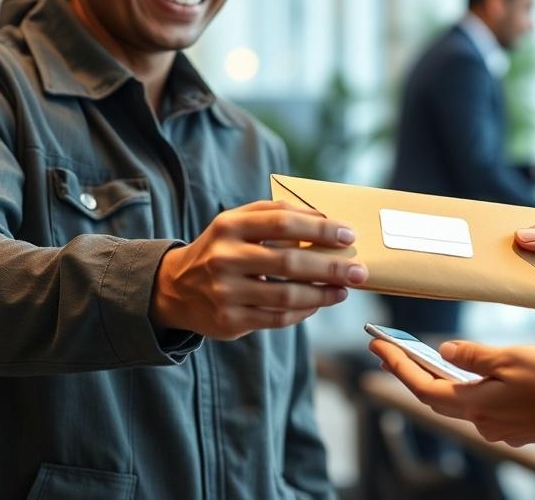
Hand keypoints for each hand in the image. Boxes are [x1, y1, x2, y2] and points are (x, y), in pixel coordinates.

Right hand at [150, 200, 367, 339]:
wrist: (175, 288)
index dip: (320, 228)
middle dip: (331, 267)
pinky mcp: (229, 321)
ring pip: (287, 295)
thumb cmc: (220, 248)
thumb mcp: (236, 222)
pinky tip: (318, 303)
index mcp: (229, 226)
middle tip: (358, 270)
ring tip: (344, 289)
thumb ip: (273, 214)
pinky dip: (304, 311)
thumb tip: (323, 217)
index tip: (348, 235)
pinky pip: (277, 318)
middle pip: (290, 262)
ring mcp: (225, 292)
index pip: (283, 222)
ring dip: (323, 294)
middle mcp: (225, 258)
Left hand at [370, 339, 534, 446]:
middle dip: (409, 371)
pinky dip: (467, 387)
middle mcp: (480, 420)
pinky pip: (481, 405)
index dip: (397, 366)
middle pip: (435, 395)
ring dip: (438, 380)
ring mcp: (497, 426)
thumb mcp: (508, 357)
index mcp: (473, 403)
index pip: (422, 386)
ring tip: (422, 357)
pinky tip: (470, 374)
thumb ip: (473, 356)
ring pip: (458, 401)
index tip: (377, 347)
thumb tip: (443, 353)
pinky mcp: (514, 426)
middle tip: (389, 351)